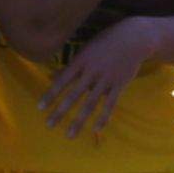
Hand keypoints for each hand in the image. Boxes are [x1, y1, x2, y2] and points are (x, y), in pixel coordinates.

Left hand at [40, 21, 156, 137]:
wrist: (134, 38)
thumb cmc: (105, 42)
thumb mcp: (85, 50)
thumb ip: (71, 65)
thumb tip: (52, 77)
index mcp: (81, 61)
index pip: (62, 81)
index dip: (50, 94)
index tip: (40, 108)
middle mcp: (91, 72)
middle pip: (73, 95)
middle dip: (60, 112)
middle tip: (49, 125)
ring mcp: (106, 79)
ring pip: (90, 104)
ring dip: (79, 121)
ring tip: (69, 135)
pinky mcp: (119, 85)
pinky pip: (110, 104)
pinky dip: (103, 118)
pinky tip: (96, 130)